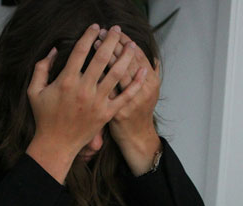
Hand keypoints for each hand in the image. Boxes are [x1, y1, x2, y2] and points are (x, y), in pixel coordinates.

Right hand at [26, 24, 146, 183]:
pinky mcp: (107, 113)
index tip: (96, 27)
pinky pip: (125, 96)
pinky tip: (143, 70)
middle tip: (117, 29)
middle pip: (101, 58)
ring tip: (132, 45)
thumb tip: (53, 50)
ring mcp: (97, 102)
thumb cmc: (44, 117)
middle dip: (111, 40)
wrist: (56, 144)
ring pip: (116, 73)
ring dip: (126, 56)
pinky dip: (136, 83)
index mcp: (66, 81)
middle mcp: (84, 89)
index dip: (89, 35)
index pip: (80, 51)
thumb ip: (41, 68)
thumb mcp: (34, 91)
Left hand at [95, 31, 161, 175]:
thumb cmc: (140, 111)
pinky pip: (105, 90)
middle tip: (103, 32)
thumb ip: (151, 74)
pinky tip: (88, 66)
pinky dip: (98, 77)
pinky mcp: (115, 112)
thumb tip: (153, 57)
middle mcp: (143, 91)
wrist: (136, 137)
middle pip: (127, 60)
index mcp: (152, 82)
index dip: (126, 41)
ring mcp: (129, 102)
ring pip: (116, 73)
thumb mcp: (150, 92)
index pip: (138, 55)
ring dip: (104, 56)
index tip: (116, 31)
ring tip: (94, 43)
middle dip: (114, 44)